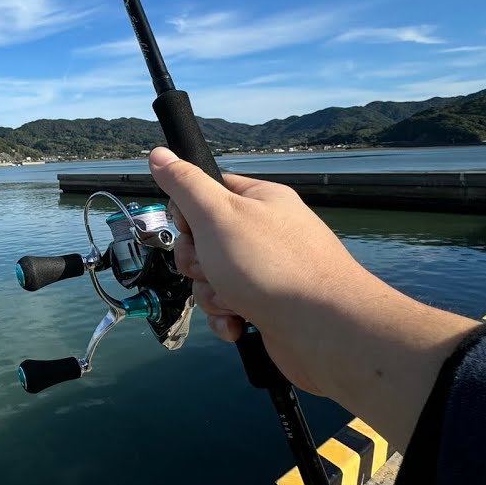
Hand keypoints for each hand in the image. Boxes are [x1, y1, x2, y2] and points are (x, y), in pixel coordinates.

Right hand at [147, 146, 476, 445]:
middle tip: (210, 269)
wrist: (325, 331)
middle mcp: (267, 232)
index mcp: (261, 200)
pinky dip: (228, 317)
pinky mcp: (270, 307)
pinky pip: (232, 307)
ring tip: (232, 302)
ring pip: (214, 277)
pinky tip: (238, 325)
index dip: (187, 213)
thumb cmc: (271, 266)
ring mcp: (270, 271)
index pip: (208, 192)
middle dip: (198, 262)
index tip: (189, 228)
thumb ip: (186, 185)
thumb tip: (159, 153)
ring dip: (212, 294)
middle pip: (205, 240)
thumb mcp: (218, 215)